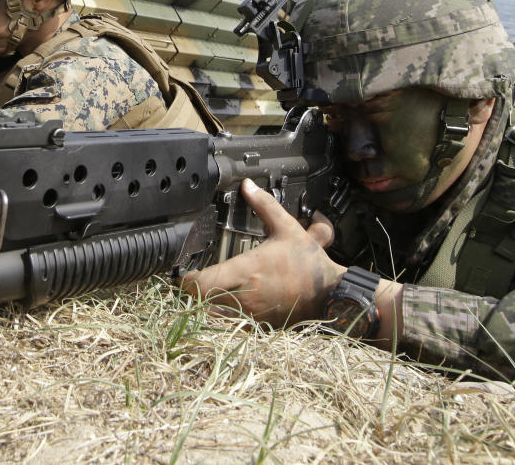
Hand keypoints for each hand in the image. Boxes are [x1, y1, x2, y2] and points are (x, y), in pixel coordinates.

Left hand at [180, 179, 346, 327]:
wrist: (330, 294)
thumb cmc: (308, 264)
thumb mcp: (288, 228)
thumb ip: (265, 206)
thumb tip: (248, 186)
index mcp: (247, 271)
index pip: (201, 283)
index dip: (187, 280)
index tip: (184, 274)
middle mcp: (244, 296)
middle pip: (201, 302)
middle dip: (191, 295)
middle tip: (187, 284)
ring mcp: (250, 315)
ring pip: (213, 319)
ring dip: (204, 310)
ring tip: (200, 299)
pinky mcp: (258, 327)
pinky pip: (230, 328)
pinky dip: (221, 322)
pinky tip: (221, 312)